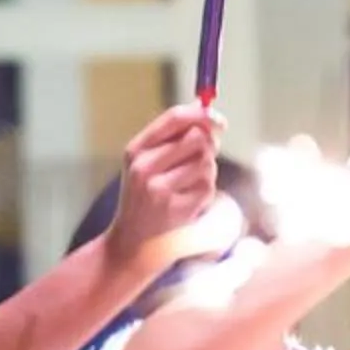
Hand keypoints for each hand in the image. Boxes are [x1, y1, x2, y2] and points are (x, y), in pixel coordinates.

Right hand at [103, 104, 227, 274]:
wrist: (131, 242)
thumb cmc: (145, 196)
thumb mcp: (148, 162)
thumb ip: (174, 135)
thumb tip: (205, 108)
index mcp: (135, 150)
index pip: (174, 118)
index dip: (202, 115)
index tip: (218, 120)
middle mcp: (144, 168)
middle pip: (197, 139)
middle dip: (208, 146)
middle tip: (203, 157)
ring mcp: (159, 191)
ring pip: (206, 163)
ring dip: (206, 171)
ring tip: (188, 184)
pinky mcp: (176, 210)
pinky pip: (208, 187)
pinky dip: (205, 192)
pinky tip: (189, 201)